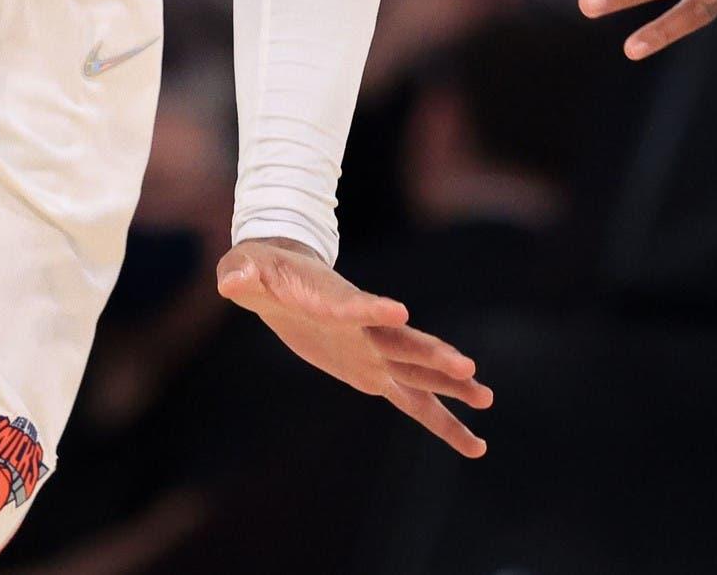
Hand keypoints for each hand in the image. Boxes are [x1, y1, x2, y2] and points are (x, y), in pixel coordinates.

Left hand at [216, 238, 490, 457]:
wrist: (279, 275)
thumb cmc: (262, 272)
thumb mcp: (245, 272)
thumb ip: (240, 276)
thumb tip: (230, 282)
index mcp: (334, 302)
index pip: (354, 307)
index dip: (372, 310)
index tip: (398, 312)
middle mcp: (364, 329)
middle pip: (403, 345)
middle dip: (433, 356)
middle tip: (467, 368)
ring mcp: (373, 353)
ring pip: (419, 375)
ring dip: (451, 387)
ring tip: (486, 399)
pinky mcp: (373, 374)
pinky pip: (414, 403)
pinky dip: (442, 422)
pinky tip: (474, 443)